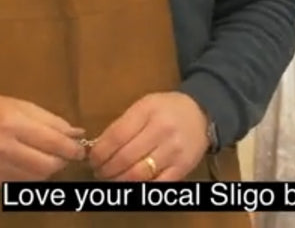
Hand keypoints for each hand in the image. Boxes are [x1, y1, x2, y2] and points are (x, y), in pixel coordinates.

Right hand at [0, 95, 86, 186]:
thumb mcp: (22, 106)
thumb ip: (51, 121)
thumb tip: (77, 134)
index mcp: (13, 124)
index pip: (52, 142)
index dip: (71, 148)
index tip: (80, 149)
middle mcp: (4, 148)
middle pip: (47, 165)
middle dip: (62, 161)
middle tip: (66, 154)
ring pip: (38, 178)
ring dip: (49, 169)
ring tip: (47, 156)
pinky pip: (23, 183)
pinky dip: (33, 175)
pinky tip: (30, 163)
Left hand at [87, 92, 208, 181]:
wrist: (201, 113)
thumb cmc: (166, 109)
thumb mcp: (143, 106)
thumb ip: (122, 125)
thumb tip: (99, 148)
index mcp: (148, 111)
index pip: (116, 136)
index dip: (100, 152)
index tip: (92, 159)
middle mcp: (162, 130)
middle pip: (125, 158)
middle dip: (106, 169)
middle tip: (99, 172)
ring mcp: (174, 151)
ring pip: (138, 174)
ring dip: (119, 181)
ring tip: (112, 179)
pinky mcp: (183, 167)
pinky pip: (156, 184)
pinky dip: (139, 187)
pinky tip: (131, 184)